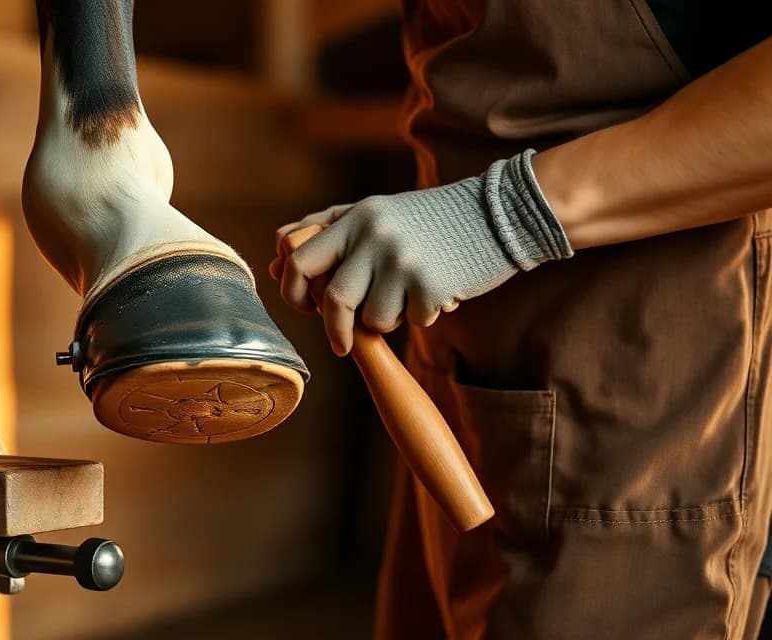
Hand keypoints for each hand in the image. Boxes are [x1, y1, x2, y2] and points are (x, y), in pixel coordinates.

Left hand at [270, 150, 572, 355]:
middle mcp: (372, 235)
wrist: (500, 213)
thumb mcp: (375, 211)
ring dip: (387, 321)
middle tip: (341, 344)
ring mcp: (402, 259)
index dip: (294, 291)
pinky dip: (421, 316)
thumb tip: (277, 261)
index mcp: (354, 217)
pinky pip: (411, 321)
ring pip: (373, 319)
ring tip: (408, 300)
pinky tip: (437, 294)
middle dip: (332, 328)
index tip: (307, 308)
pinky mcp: (431, 283)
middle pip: (331, 298)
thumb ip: (326, 230)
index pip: (298, 259)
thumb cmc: (431, 219)